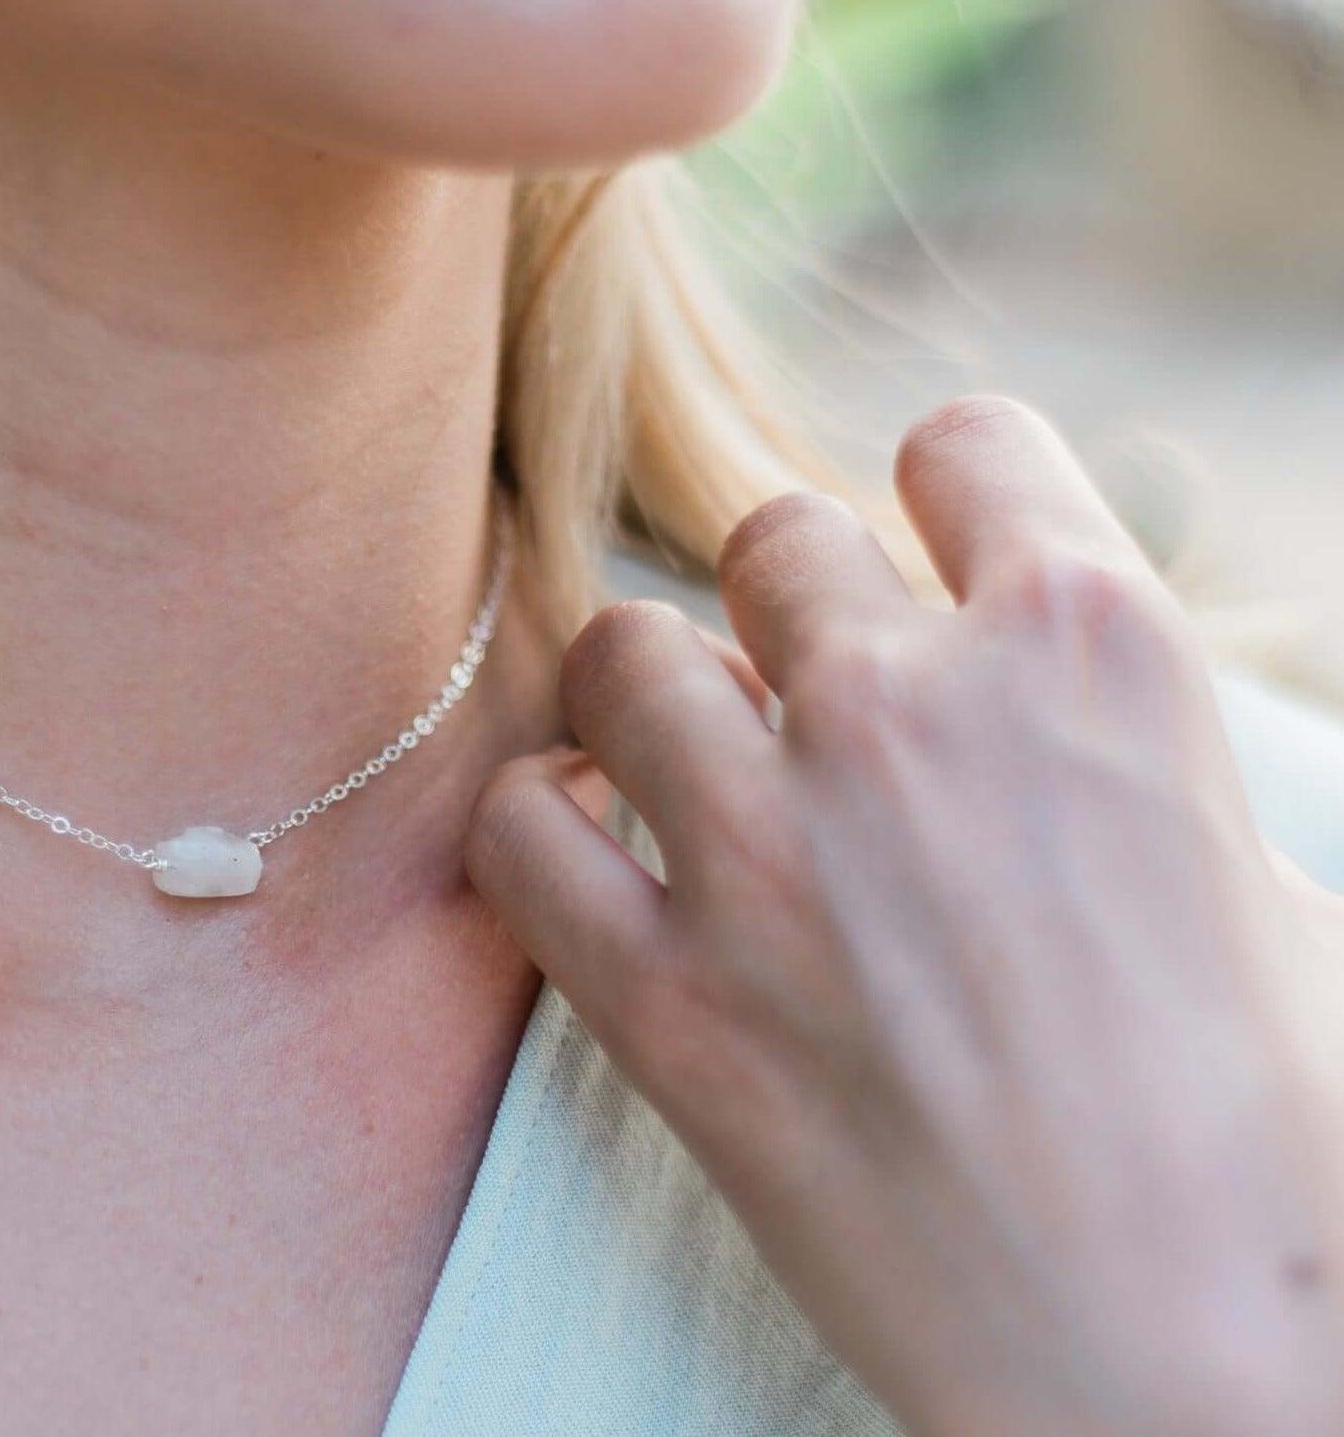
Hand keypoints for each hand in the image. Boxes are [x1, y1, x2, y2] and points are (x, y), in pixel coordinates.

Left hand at [467, 396, 1343, 1436]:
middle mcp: (908, 708)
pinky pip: (519, 828)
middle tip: (819, 712)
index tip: (924, 563)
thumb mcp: (1264, 876)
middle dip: (795, 616)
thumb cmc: (1284, 1145)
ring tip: (692, 773)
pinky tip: (596, 859)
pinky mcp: (667, 998)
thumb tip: (1046, 704)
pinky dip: (544, 829)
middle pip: (773, 539)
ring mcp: (767, 846)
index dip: (939, 498)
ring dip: (654, 699)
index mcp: (1091, 647)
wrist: (1201, 1383)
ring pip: (622, 647)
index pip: (960, 443)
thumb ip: (1117, 745)